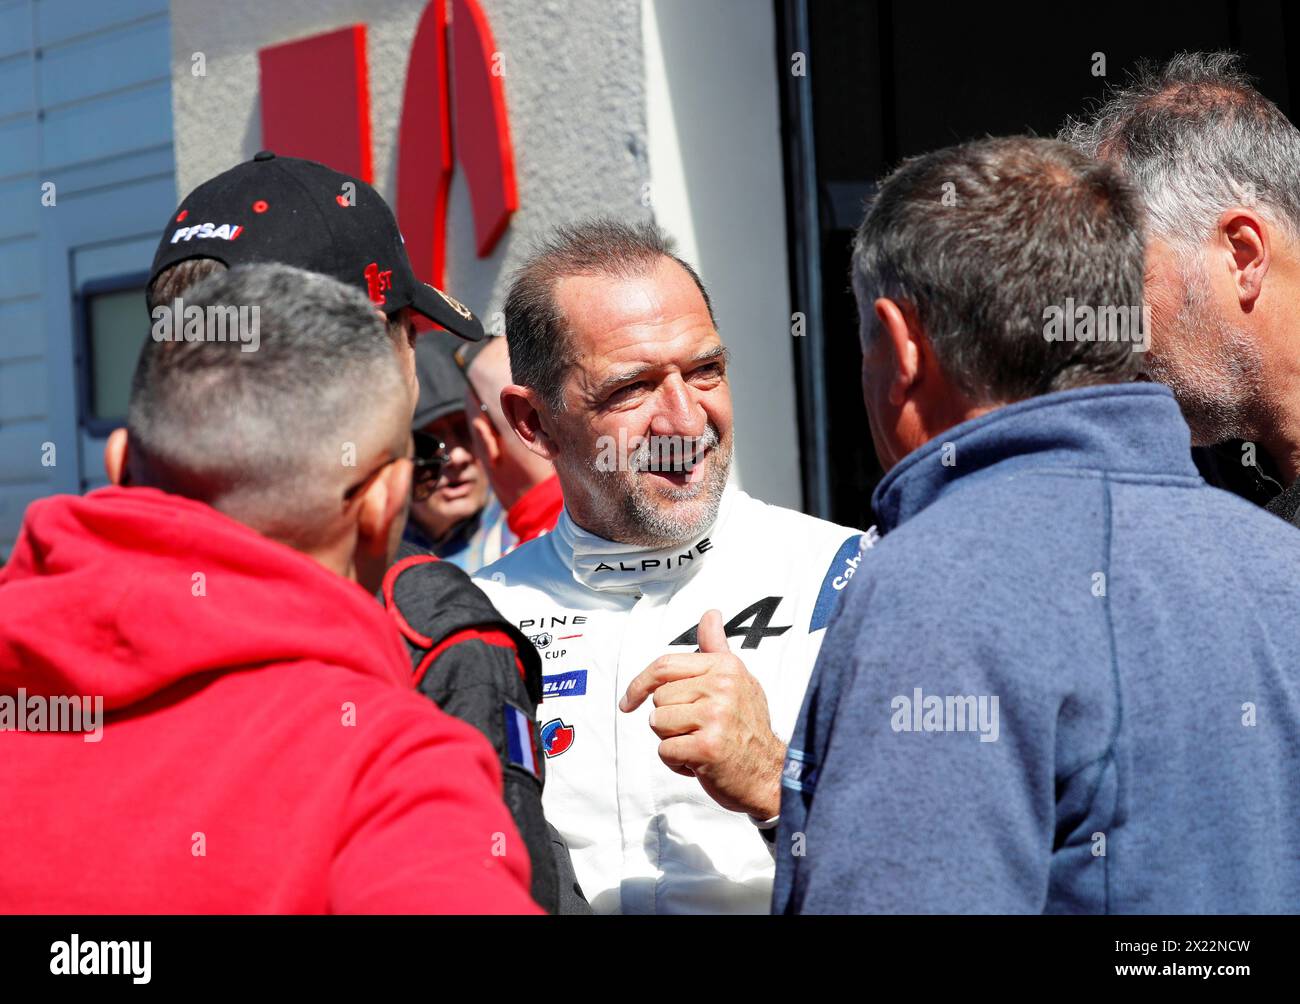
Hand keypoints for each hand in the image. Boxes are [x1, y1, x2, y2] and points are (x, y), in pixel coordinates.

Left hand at [619, 609, 783, 818]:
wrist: (770, 774)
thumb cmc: (748, 728)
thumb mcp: (738, 680)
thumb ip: (717, 648)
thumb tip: (710, 613)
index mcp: (725, 667)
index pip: (664, 665)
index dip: (639, 684)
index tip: (628, 702)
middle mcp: (721, 686)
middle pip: (658, 699)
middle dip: (669, 719)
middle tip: (698, 729)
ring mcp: (715, 716)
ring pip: (658, 723)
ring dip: (672, 741)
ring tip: (700, 743)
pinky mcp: (707, 747)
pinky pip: (665, 750)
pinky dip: (677, 762)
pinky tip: (701, 762)